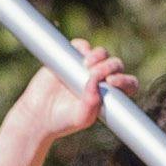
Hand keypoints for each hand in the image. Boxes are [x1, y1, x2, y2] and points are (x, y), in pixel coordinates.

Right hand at [5, 47, 135, 147]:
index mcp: (110, 95)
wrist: (37, 114)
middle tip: (95, 74)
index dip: (125, 80)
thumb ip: (91, 104)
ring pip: (102, 54)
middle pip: (116, 65)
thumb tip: (97, 82)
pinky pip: (81, 45)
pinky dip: (83, 46)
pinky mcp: (70, 58)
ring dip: (99, 55)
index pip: (128, 84)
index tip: (112, 82)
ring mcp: (86, 68)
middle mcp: (101, 79)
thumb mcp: (81, 117)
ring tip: (87, 64)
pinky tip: (80, 53)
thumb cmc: (63, 120)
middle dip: (110, 66)